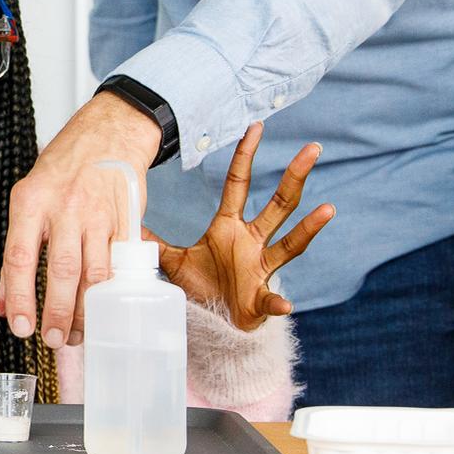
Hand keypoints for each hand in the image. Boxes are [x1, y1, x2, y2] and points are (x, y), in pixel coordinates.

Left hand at [0, 92, 162, 347]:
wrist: (109, 133)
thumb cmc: (63, 170)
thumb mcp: (27, 200)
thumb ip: (15, 253)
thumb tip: (3, 305)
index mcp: (31, 202)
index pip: (19, 257)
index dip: (19, 297)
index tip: (20, 328)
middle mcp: (65, 208)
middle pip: (61, 270)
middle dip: (56, 312)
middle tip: (53, 340)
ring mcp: (98, 215)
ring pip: (94, 273)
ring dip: (86, 310)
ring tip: (76, 333)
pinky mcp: (126, 221)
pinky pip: (118, 265)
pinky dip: (111, 294)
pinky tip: (104, 311)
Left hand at [154, 123, 333, 329]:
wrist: (213, 325)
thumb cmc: (202, 288)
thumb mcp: (174, 261)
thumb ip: (154, 241)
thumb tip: (125, 221)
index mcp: (229, 227)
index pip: (239, 184)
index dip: (246, 156)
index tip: (256, 127)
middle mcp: (252, 242)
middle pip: (279, 203)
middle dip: (295, 176)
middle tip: (313, 149)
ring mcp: (261, 269)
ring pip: (290, 244)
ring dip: (309, 228)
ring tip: (328, 209)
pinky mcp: (260, 300)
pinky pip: (271, 300)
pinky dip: (277, 303)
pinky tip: (284, 303)